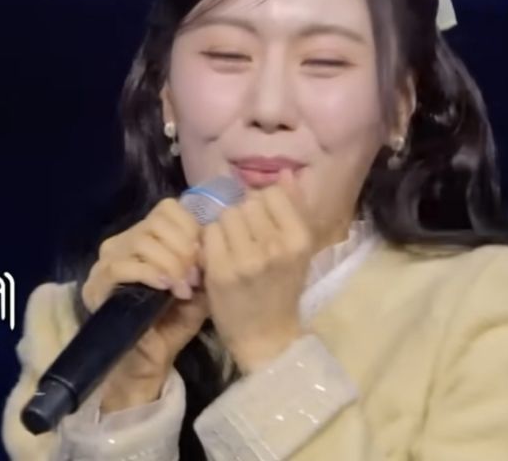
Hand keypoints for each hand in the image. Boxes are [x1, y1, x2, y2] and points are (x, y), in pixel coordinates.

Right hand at [81, 198, 208, 410]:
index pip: (168, 209)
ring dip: (169, 263)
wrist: (150, 359)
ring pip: (141, 241)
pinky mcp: (97, 284)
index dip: (190, 229)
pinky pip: (122, 266)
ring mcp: (106, 261)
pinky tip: (166, 288)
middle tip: (195, 277)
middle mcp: (122, 241)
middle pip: (155, 222)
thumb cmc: (174, 321)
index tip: (203, 257)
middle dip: (182, 248)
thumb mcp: (198, 286)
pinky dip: (149, 273)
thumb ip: (203, 260)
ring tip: (183, 288)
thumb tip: (212, 238)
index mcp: (146, 236)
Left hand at [201, 169, 312, 373]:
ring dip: (224, 228)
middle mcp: (274, 246)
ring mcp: (245, 259)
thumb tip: (286, 172)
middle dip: (242, 217)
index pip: (271, 194)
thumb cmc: (283, 288)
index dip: (262, 205)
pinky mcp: (219, 271)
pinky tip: (218, 257)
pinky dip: (210, 242)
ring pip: (225, 215)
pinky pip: (208, 233)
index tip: (262, 224)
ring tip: (232, 248)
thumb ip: (293, 208)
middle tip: (246, 240)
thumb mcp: (298, 248)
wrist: (267, 336)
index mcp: (299, 238)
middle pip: (245, 203)